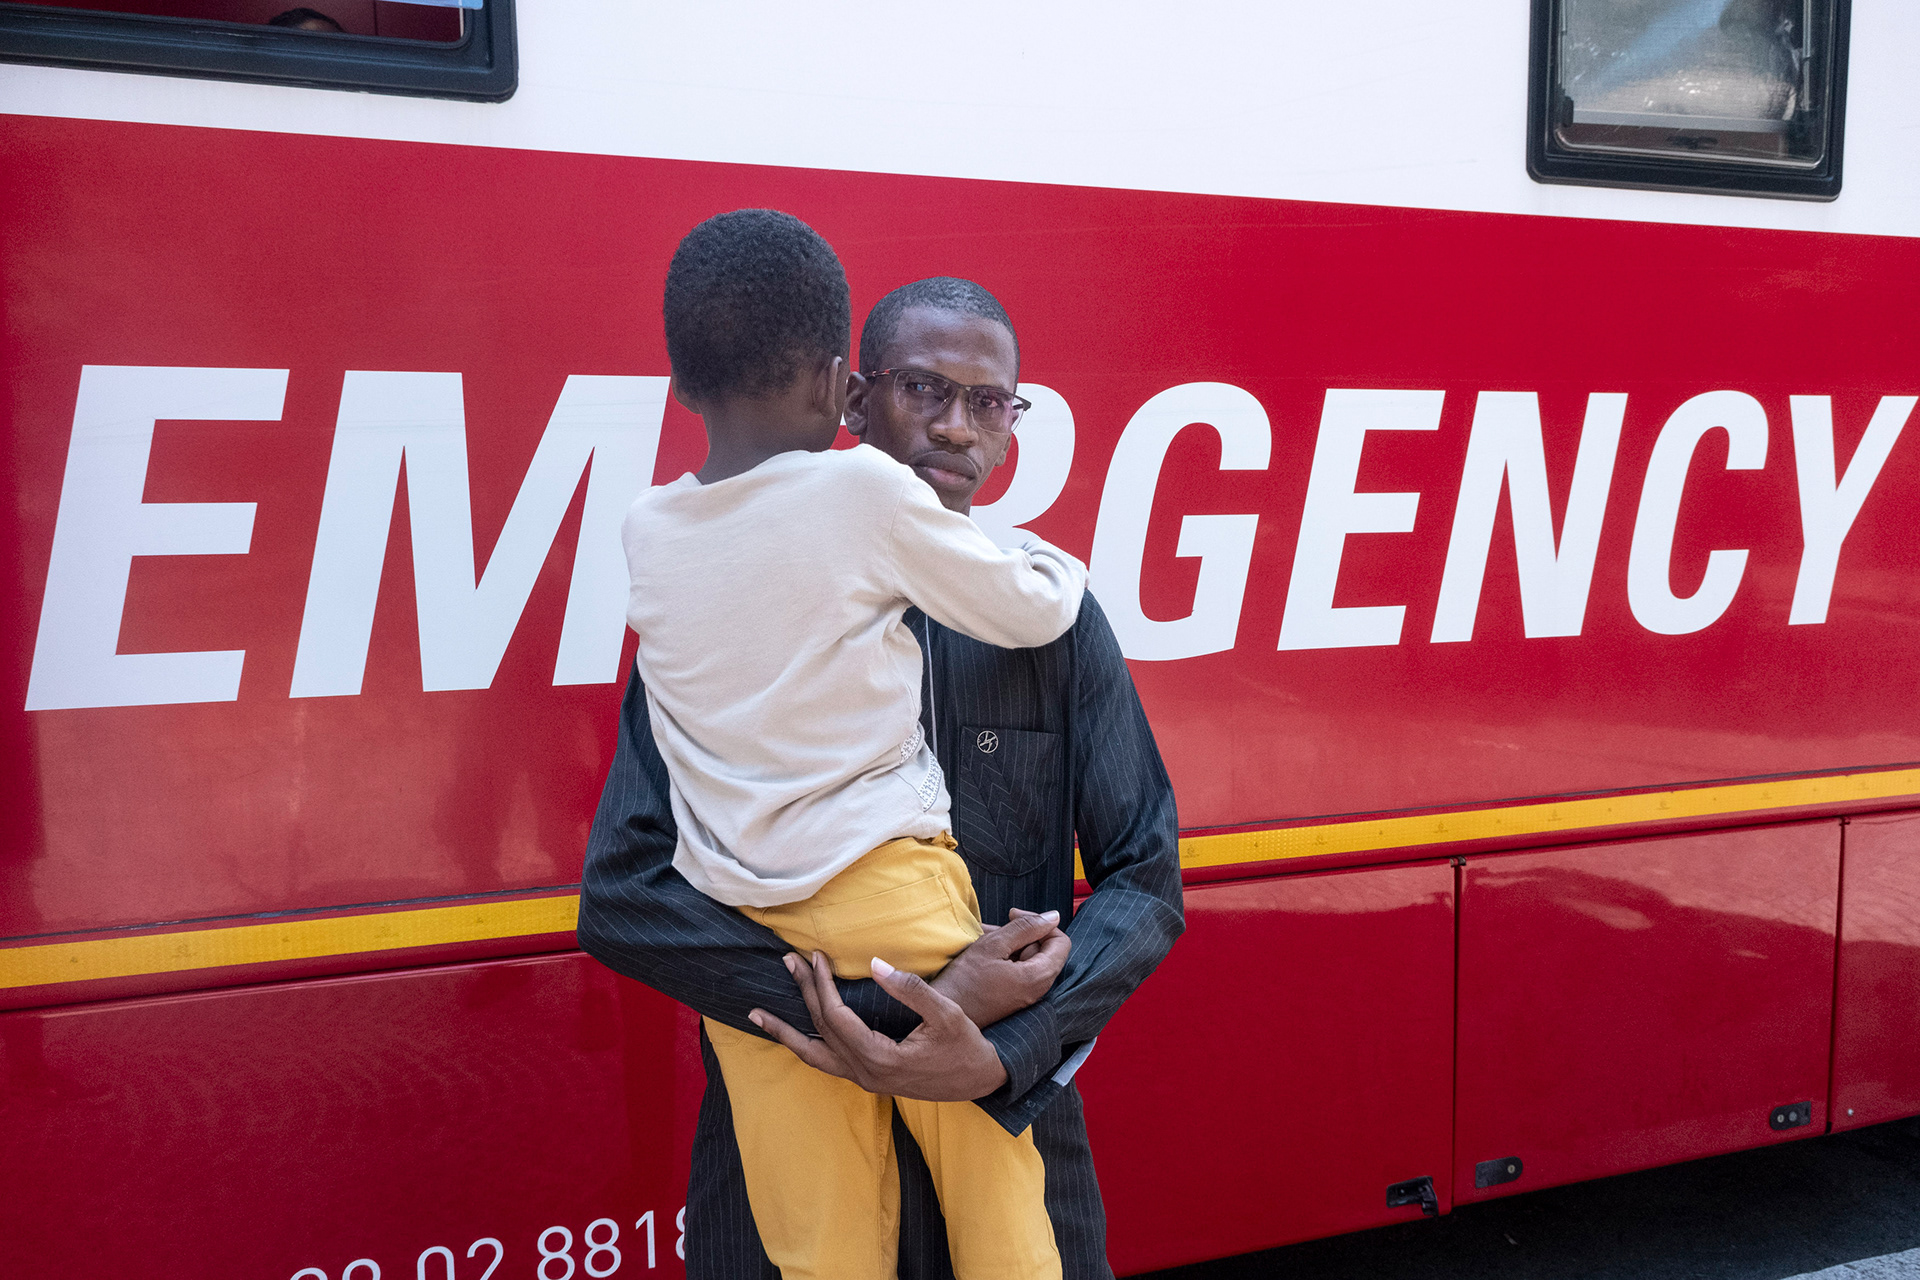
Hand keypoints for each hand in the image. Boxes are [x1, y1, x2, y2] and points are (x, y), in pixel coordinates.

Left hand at [750, 952, 1010, 1101]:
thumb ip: (910, 990)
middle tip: (788, 960)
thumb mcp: (946, 1014)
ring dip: (787, 1031)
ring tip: (757, 1016)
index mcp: (879, 1058)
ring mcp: (863, 1080)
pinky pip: (826, 1063)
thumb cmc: (966, 1046)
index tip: (815, 955)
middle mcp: (864, 1073)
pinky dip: (806, 1046)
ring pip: (814, 1055)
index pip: (837, 1017)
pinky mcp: (868, 1078)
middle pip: (822, 1029)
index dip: (822, 984)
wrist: (981, 1080)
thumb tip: (876, 964)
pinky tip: (794, 1034)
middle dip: (804, 992)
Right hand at [933, 908, 1070, 1027]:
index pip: (1060, 941)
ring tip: (981, 939)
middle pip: (1042, 949)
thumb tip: (1053, 916)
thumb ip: (1026, 928)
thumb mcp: (994, 945)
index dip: (1041, 923)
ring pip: (1026, 957)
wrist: (944, 1013)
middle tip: (993, 930)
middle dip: (1019, 933)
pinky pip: (1016, 970)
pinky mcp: (1012, 997)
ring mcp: (1025, 995)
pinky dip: (1002, 957)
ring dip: (1006, 943)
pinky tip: (981, 953)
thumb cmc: (965, 982)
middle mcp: (1037, 989)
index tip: (1014, 916)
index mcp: (1038, 977)